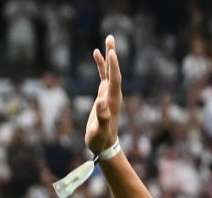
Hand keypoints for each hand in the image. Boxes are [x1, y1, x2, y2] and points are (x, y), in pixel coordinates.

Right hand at [84, 34, 121, 153]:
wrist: (104, 145)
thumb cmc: (100, 140)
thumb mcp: (99, 131)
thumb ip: (102, 118)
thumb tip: (101, 103)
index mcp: (113, 101)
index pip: (115, 80)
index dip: (113, 67)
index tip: (111, 52)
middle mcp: (113, 95)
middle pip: (115, 71)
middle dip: (113, 54)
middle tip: (111, 38)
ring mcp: (109, 94)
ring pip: (110, 71)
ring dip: (108, 56)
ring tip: (108, 40)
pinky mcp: (103, 94)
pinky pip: (103, 76)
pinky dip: (101, 65)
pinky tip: (96, 53)